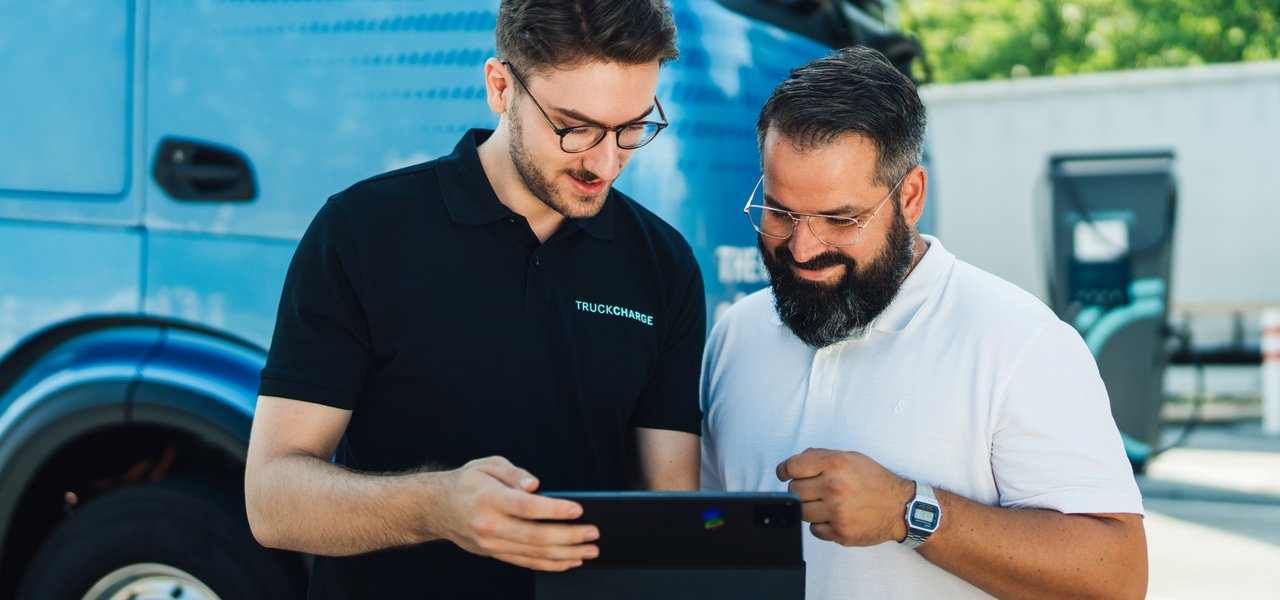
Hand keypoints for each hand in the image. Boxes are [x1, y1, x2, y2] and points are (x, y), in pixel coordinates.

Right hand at [436, 456, 599, 570]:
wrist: (438, 508)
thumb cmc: (467, 483)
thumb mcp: (488, 465)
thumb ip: (514, 473)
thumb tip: (534, 485)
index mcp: (489, 499)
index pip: (526, 507)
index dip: (554, 510)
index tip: (577, 509)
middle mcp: (489, 525)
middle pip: (535, 536)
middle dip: (569, 536)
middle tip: (592, 533)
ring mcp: (492, 544)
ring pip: (533, 554)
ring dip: (565, 554)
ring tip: (589, 550)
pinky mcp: (495, 553)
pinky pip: (526, 562)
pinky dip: (550, 564)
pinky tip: (569, 560)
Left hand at [776, 448, 914, 546]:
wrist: (900, 507)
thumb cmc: (875, 481)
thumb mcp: (851, 457)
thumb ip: (821, 457)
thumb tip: (794, 464)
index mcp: (835, 464)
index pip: (792, 467)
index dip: (784, 470)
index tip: (784, 474)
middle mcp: (835, 487)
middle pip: (794, 490)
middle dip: (801, 489)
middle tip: (814, 489)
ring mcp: (837, 512)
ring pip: (801, 511)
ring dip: (809, 507)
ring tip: (825, 503)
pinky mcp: (840, 533)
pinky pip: (814, 530)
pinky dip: (820, 524)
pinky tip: (833, 516)